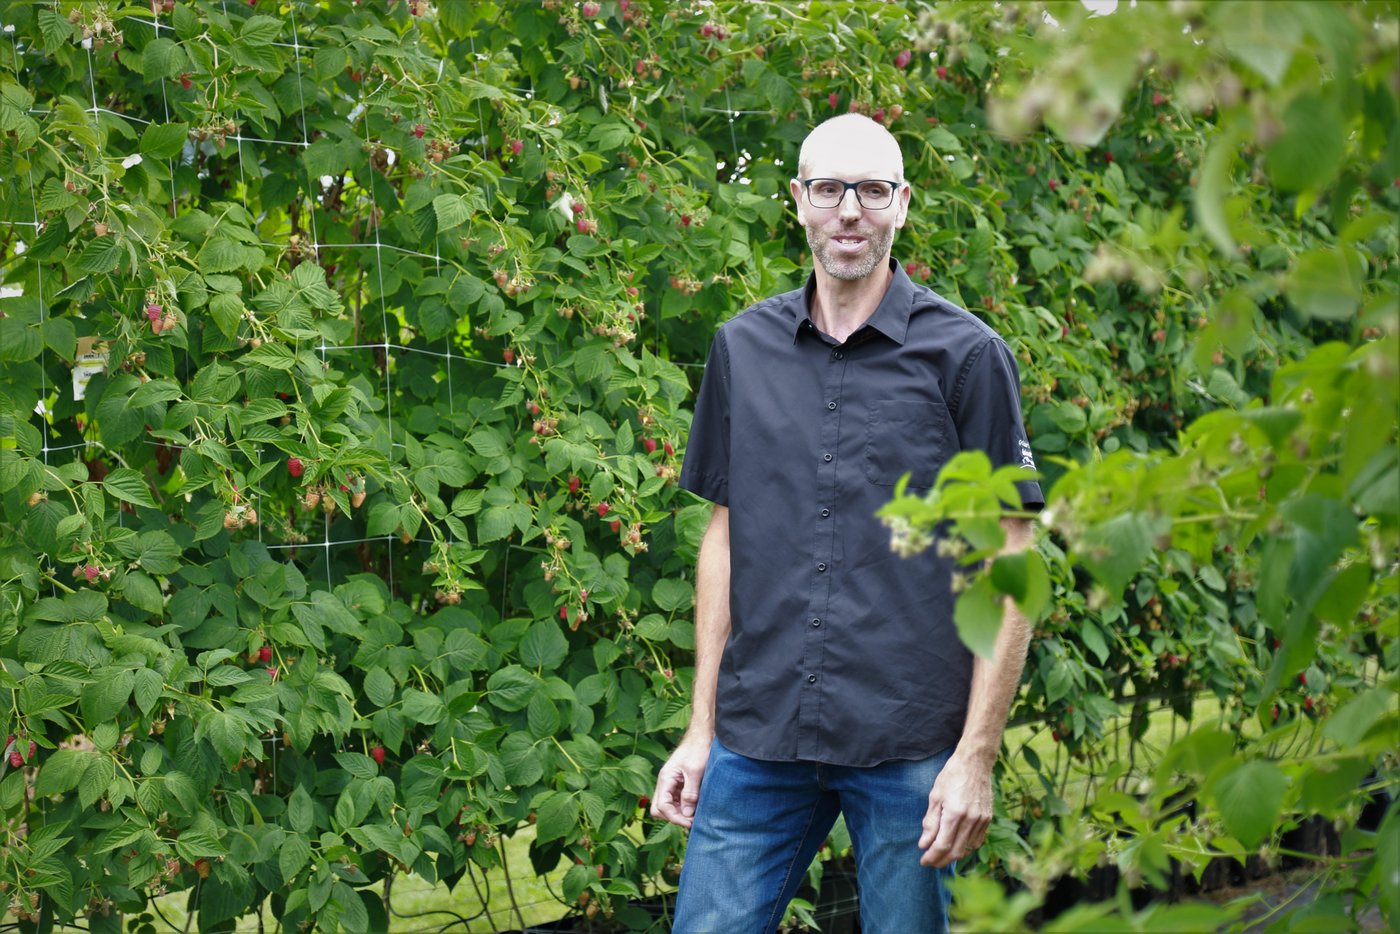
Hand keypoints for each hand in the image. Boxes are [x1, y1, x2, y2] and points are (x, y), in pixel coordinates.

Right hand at [650, 732, 711, 828]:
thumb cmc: (698, 749)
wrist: (702, 736)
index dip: (675, 817)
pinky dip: (684, 807)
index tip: (690, 822)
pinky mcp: (679, 784)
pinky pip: (676, 801)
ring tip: (695, 815)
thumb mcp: (695, 772)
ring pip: (668, 806)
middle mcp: (665, 783)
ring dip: (679, 813)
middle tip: (691, 820)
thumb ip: (690, 793)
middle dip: (674, 817)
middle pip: (660, 809)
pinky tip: (696, 807)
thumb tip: (686, 813)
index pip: (661, 806)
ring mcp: (671, 784)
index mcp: (665, 779)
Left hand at [918, 753, 992, 867]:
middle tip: (930, 862)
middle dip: (941, 861)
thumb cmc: (952, 776)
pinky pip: (977, 841)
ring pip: (968, 849)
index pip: (942, 845)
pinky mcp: (988, 819)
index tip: (923, 861)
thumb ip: (930, 823)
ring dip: (954, 856)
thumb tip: (924, 844)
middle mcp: (970, 820)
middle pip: (956, 852)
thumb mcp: (935, 797)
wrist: (975, 763)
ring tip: (941, 855)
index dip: (932, 857)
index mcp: (955, 813)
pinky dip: (966, 847)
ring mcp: (982, 820)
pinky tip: (957, 845)